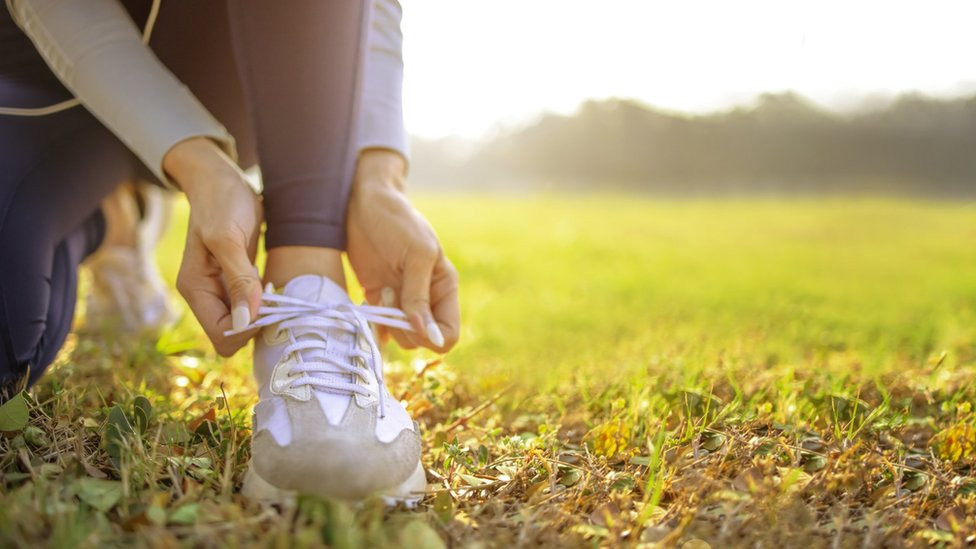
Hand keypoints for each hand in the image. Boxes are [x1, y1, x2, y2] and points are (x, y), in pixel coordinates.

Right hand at [164, 137, 263, 355]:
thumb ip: (238, 279)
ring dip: (262, 314)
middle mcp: (205, 294)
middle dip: (256, 324)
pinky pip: (251, 307)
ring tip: (274, 291)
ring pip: (243, 323)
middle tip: (274, 298)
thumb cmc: (222, 201)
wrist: (221, 179)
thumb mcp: (228, 238)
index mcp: (195, 288)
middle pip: (232, 334)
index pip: (221, 334)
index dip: (247, 328)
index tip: (268, 305)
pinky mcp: (235, 282)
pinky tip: (272, 285)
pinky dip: (264, 303)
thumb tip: (245, 321)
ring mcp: (219, 289)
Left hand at [346, 150, 459, 351]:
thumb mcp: (415, 255)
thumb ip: (420, 297)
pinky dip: (374, 326)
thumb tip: (430, 337)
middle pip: (423, 341)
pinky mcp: (378, 299)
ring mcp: (402, 301)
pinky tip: (368, 305)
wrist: (364, 204)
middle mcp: (426, 299)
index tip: (411, 317)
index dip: (431, 336)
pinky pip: (381, 329)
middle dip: (406, 326)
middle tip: (391, 295)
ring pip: (402, 338)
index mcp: (445, 287)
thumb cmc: (397, 222)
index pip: (449, 335)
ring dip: (388, 321)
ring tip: (381, 292)